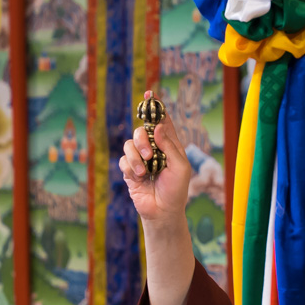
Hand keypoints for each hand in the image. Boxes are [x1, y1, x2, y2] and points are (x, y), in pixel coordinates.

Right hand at [118, 91, 191, 224]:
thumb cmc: (177, 190)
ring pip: (130, 144)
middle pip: (141, 130)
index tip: (151, 93)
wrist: (163, 211)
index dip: (156, 107)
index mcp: (169, 145)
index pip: (162, 121)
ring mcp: (141, 159)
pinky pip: (124, 160)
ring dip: (136, 156)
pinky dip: (130, 168)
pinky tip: (138, 178)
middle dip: (143, 140)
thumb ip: (170, 146)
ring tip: (143, 170)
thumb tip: (157, 126)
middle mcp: (154, 149)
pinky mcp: (130, 170)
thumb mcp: (180, 167)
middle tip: (150, 155)